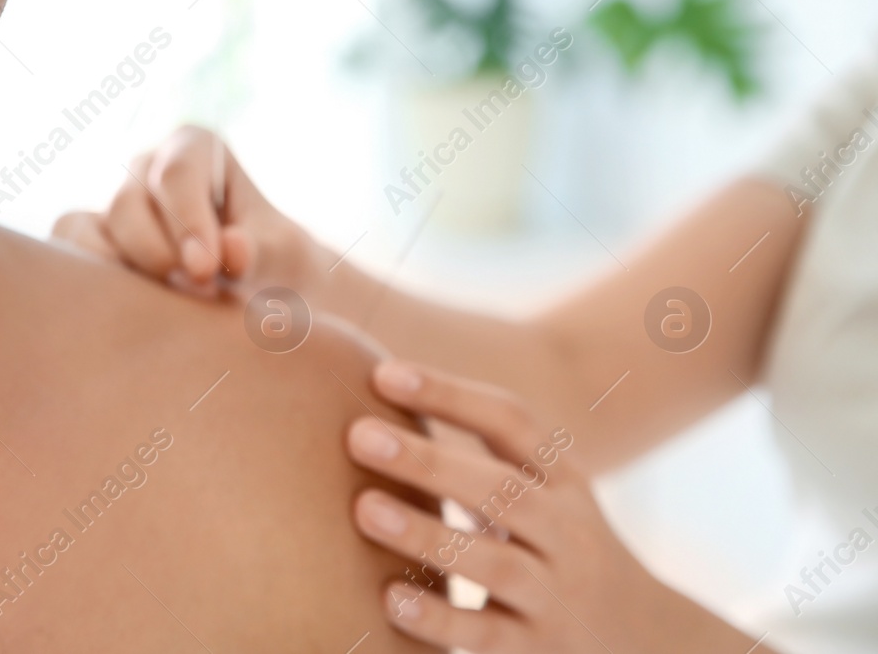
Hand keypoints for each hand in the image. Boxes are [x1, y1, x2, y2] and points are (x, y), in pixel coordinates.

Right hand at [51, 125, 321, 298]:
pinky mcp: (88, 242)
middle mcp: (146, 168)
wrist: (263, 295)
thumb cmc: (275, 262)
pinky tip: (123, 309)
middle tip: (194, 295)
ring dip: (118, 271)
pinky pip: (66, 251)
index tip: (207, 269)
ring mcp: (112, 205)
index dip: (187, 220)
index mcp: (195, 149)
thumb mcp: (282, 253)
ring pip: (85, 227)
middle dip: (157, 253)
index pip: (178, 170)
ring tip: (158, 306)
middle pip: (128, 201)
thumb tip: (231, 249)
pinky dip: (86, 279)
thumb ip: (260, 249)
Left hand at [347, 361, 770, 653]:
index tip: (383, 373)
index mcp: (562, 480)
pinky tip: (391, 599)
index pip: (513, 423)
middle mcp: (566, 532)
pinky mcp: (538, 651)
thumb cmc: (551, 546)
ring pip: (496, 563)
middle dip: (430, 460)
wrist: (643, 639)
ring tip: (365, 509)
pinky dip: (441, 619)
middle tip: (358, 435)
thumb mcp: (538, 493)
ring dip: (427, 535)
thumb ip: (476, 458)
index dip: (450, 394)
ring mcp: (555, 595)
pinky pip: (489, 635)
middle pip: (502, 489)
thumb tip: (377, 395)